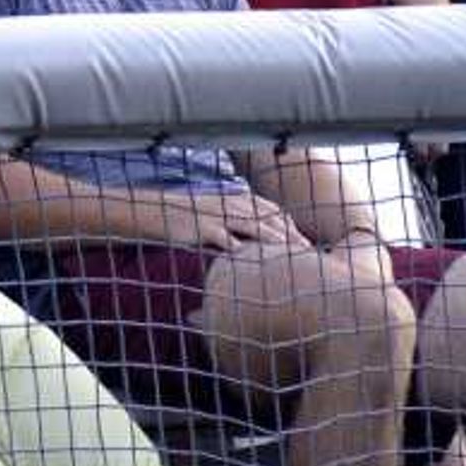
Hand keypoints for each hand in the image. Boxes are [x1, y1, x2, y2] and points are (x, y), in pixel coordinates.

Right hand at [171, 189, 313, 254]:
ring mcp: (219, 216)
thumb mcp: (217, 211)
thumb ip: (240, 219)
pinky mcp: (205, 228)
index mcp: (238, 199)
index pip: (276, 213)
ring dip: (277, 243)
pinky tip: (256, 266)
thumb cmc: (189, 216)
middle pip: (271, 221)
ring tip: (294, 260)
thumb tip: (262, 240)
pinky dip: (244, 252)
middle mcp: (233, 204)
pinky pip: (229, 241)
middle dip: (293, 239)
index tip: (309, 248)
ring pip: (256, 228)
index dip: (293, 230)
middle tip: (311, 258)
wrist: (154, 211)